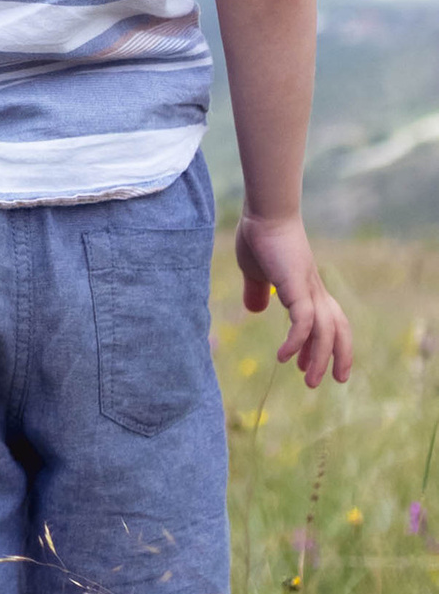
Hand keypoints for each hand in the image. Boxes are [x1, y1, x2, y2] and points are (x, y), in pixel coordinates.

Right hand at [235, 211, 351, 388]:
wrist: (265, 212)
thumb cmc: (260, 236)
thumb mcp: (255, 271)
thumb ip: (256, 291)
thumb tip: (254, 309)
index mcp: (307, 288)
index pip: (327, 321)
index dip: (323, 345)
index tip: (307, 365)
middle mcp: (315, 291)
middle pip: (339, 329)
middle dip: (339, 357)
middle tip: (332, 381)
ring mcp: (309, 290)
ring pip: (326, 332)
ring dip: (321, 358)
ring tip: (309, 380)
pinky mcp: (298, 288)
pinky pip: (304, 323)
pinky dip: (297, 343)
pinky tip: (284, 356)